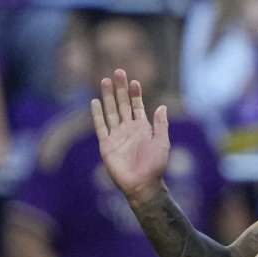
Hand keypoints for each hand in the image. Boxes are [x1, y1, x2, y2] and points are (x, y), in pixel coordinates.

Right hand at [91, 69, 170, 205]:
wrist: (143, 184)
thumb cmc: (155, 166)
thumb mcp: (162, 143)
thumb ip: (160, 125)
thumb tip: (162, 106)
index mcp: (143, 128)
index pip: (137, 106)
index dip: (135, 94)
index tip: (135, 81)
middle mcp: (128, 129)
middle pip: (122, 104)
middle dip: (120, 88)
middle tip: (118, 71)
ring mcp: (116, 136)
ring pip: (111, 111)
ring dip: (108, 96)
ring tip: (105, 80)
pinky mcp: (106, 145)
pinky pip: (100, 126)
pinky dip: (97, 114)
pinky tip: (95, 102)